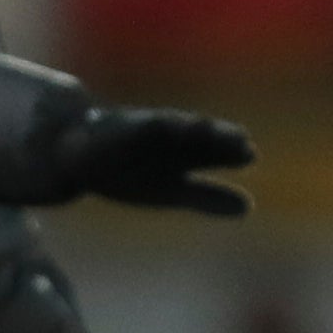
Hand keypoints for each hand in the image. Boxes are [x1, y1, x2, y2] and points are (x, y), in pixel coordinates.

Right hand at [67, 103, 254, 216]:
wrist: (81, 152)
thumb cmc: (134, 173)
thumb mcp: (173, 191)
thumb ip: (209, 198)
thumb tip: (248, 207)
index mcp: (188, 155)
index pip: (216, 153)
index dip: (232, 154)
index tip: (251, 154)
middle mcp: (171, 139)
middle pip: (198, 138)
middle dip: (217, 139)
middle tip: (240, 142)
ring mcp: (146, 132)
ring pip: (171, 127)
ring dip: (187, 127)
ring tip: (205, 127)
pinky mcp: (121, 130)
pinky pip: (137, 128)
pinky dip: (150, 127)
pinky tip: (162, 125)